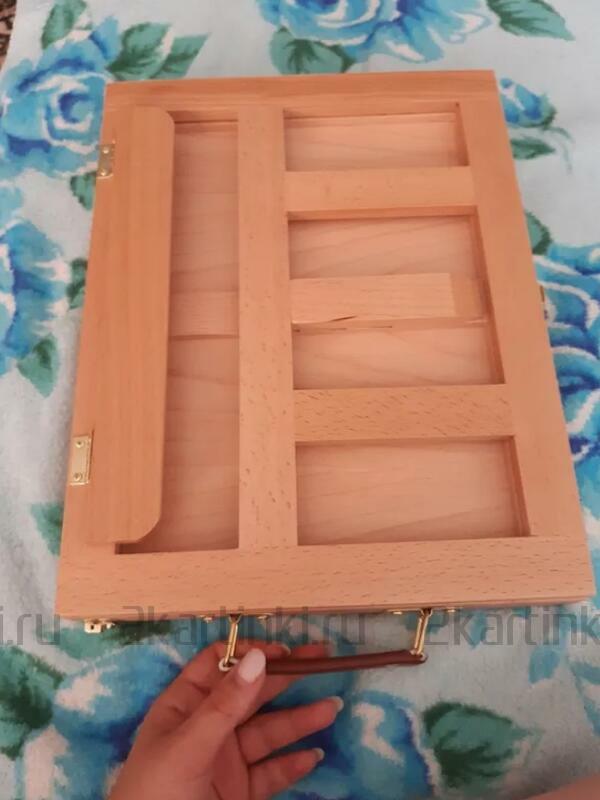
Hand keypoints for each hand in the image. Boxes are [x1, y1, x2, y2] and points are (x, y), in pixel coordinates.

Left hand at [109, 640, 341, 799]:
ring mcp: (225, 761)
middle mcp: (207, 727)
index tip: (283, 650)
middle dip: (286, 677)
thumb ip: (225, 704)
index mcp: (184, 706)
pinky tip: (315, 755)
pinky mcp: (239, 792)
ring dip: (300, 721)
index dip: (250, 653)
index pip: (219, 664)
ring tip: (332, 708)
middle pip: (251, 693)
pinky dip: (293, 764)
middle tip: (323, 660)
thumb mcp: (187, 746)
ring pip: (268, 732)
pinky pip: (271, 772)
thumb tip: (258, 656)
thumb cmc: (155, 795)